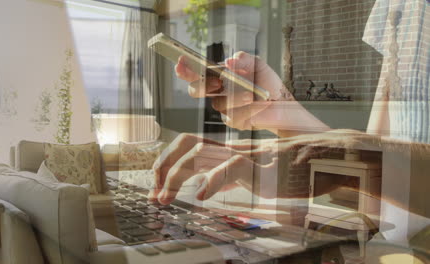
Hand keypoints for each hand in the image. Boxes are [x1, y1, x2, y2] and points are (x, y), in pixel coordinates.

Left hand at [149, 130, 381, 204]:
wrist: (330, 158)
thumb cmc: (297, 168)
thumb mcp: (257, 173)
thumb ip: (234, 176)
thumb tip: (212, 185)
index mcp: (230, 151)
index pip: (189, 145)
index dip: (168, 162)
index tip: (158, 186)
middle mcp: (233, 149)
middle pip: (186, 143)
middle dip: (163, 167)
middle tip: (155, 193)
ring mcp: (246, 155)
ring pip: (200, 153)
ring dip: (176, 176)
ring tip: (166, 198)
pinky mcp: (263, 166)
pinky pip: (232, 168)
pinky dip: (212, 182)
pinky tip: (201, 197)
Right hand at [175, 52, 292, 129]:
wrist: (282, 103)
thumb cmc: (267, 82)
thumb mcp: (258, 65)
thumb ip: (244, 59)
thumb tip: (229, 61)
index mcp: (217, 75)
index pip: (195, 72)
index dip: (185, 68)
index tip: (180, 62)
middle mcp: (216, 92)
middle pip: (195, 90)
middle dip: (202, 86)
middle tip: (217, 83)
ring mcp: (223, 107)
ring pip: (218, 103)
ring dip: (235, 98)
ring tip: (252, 94)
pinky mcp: (233, 121)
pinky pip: (233, 117)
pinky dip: (248, 109)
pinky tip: (260, 104)